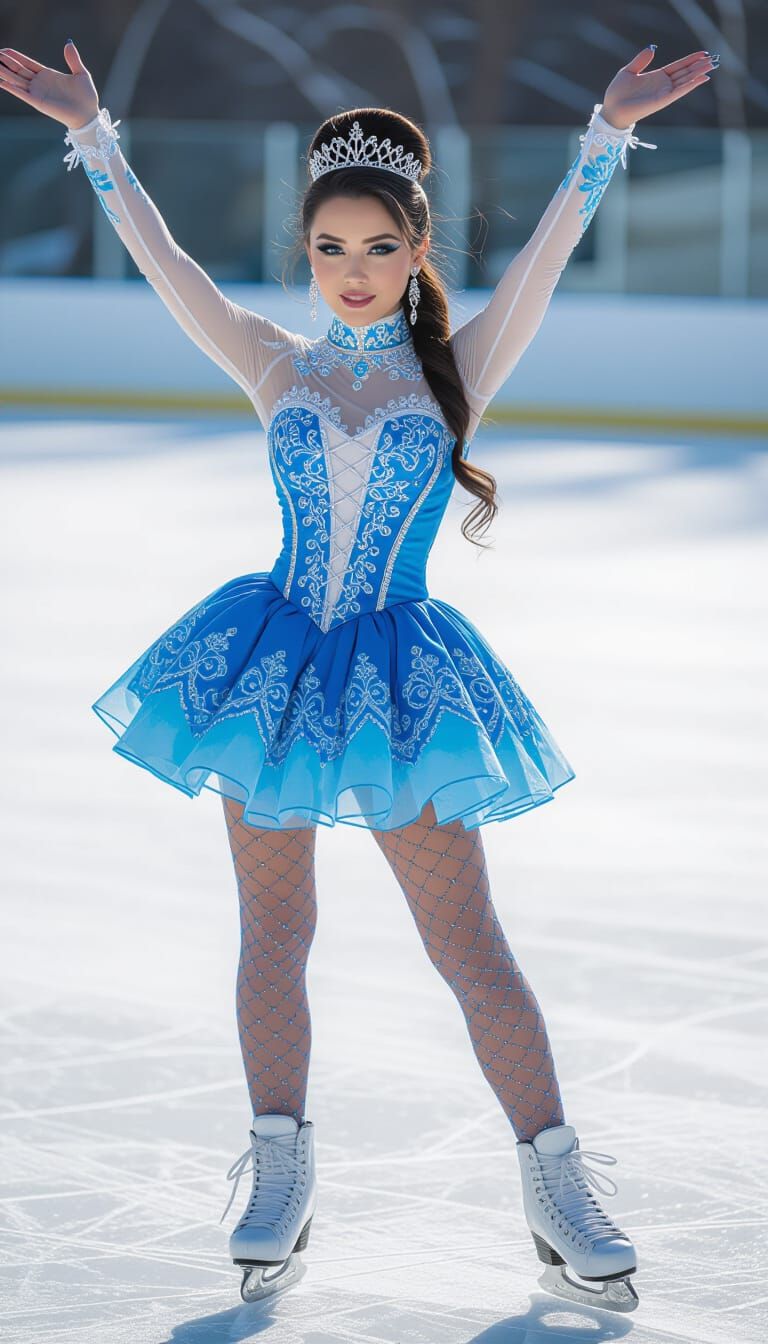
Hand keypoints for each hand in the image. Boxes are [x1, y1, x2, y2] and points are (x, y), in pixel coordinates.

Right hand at [0, 40, 97, 128]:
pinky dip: (10, 87)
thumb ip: (73, 59)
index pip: (27, 63)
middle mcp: (40, 84)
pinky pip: (21, 93)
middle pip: (18, 70)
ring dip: (4, 73)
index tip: (4, 50)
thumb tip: (68, 43)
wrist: (89, 115)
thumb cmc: (87, 97)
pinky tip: (1, 81)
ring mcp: (38, 93)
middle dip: (6, 63)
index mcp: (48, 75)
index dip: (15, 57)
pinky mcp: (38, 102)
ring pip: (16, 80)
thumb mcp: (81, 74)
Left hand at [601, 45, 716, 128]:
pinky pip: (679, 91)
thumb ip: (641, 60)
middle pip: (685, 73)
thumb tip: (652, 49)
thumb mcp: (628, 71)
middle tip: (713, 59)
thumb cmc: (617, 93)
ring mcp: (663, 93)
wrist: (611, 109)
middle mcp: (663, 85)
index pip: (678, 66)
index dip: (690, 60)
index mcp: (657, 77)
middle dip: (699, 66)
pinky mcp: (662, 100)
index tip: (703, 53)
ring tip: (711, 66)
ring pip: (685, 81)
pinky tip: (701, 79)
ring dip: (698, 74)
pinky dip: (690, 85)